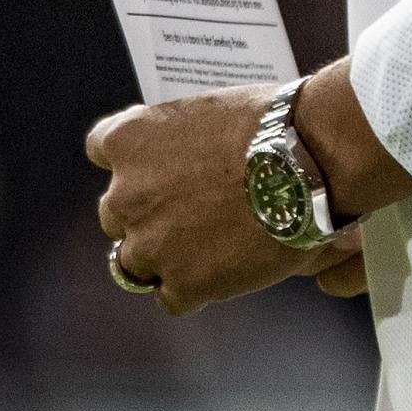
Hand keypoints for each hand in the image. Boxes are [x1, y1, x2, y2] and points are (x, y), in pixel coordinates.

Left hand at [87, 83, 359, 315]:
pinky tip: (228, 270)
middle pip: (116, 214)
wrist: (310, 159)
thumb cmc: (275, 124)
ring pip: (134, 263)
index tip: (156, 165)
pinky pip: (172, 297)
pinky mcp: (180, 284)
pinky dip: (196, 289)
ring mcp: (148, 244)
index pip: (101, 148)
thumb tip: (193, 170)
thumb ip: (186, 143)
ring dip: (163, 258)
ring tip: (209, 250)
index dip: (134, 162)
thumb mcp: (214, 113)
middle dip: (148, 215)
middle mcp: (124, 194)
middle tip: (192, 214)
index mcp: (130, 139)